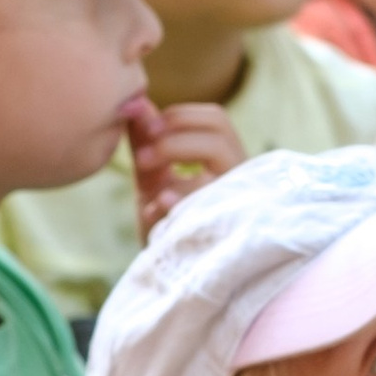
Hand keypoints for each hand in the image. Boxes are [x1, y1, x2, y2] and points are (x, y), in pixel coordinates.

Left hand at [126, 96, 245, 238]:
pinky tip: (156, 208)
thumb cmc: (166, 219)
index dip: (180, 117)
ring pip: (221, 164)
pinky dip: (176, 201)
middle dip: (177, 137)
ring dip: (178, 159)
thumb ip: (146, 142)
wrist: (169, 273)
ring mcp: (238, 204)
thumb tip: (137, 103)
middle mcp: (239, 179)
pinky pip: (205, 206)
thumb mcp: (151, 176)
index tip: (146, 129)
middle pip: (220, 135)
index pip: (215, 120)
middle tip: (143, 156)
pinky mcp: (227, 231)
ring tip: (147, 177)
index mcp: (224, 161)